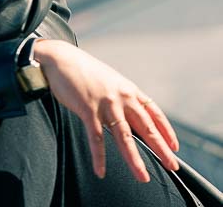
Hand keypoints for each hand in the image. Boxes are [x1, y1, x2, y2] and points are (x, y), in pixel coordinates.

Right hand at [34, 40, 179, 181]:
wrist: (60, 58)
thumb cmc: (82, 69)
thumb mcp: (108, 80)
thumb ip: (119, 96)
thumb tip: (126, 113)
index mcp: (128, 89)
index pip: (154, 113)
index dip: (166, 131)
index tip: (174, 146)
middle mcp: (122, 97)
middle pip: (146, 128)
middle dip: (161, 149)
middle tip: (171, 165)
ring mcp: (106, 104)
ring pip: (124, 137)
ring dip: (134, 159)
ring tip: (141, 176)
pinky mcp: (88, 109)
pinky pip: (96, 138)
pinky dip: (99, 156)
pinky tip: (100, 170)